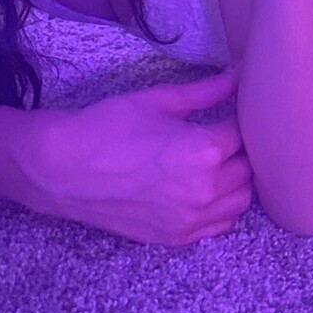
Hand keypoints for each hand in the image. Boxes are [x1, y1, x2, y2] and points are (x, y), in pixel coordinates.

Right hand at [38, 68, 253, 247]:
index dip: (239, 118)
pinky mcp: (176, 238)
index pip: (243, 134)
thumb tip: (237, 75)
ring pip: (240, 201)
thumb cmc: (109, 127)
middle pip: (247, 169)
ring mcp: (190, 219)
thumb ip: (206, 91)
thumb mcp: (159, 100)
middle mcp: (204, 190)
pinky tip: (206, 189)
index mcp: (204, 151)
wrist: (65, 168)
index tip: (233, 110)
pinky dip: (222, 208)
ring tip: (218, 161)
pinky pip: (219, 226)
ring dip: (237, 180)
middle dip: (241, 149)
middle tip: (225, 133)